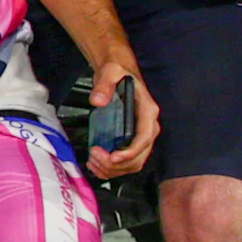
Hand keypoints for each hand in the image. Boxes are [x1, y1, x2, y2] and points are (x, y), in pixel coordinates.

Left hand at [83, 64, 156, 180]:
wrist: (118, 74)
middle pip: (138, 157)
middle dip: (116, 164)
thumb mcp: (111, 72)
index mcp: (148, 112)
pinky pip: (126, 162)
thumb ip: (104, 85)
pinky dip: (111, 168)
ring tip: (93, 161)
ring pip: (132, 164)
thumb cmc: (118, 73)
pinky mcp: (131, 141)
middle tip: (95, 157)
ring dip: (112, 169)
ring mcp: (140, 136)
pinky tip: (96, 164)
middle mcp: (148, 127)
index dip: (130, 152)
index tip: (113, 157)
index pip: (144, 138)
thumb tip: (98, 101)